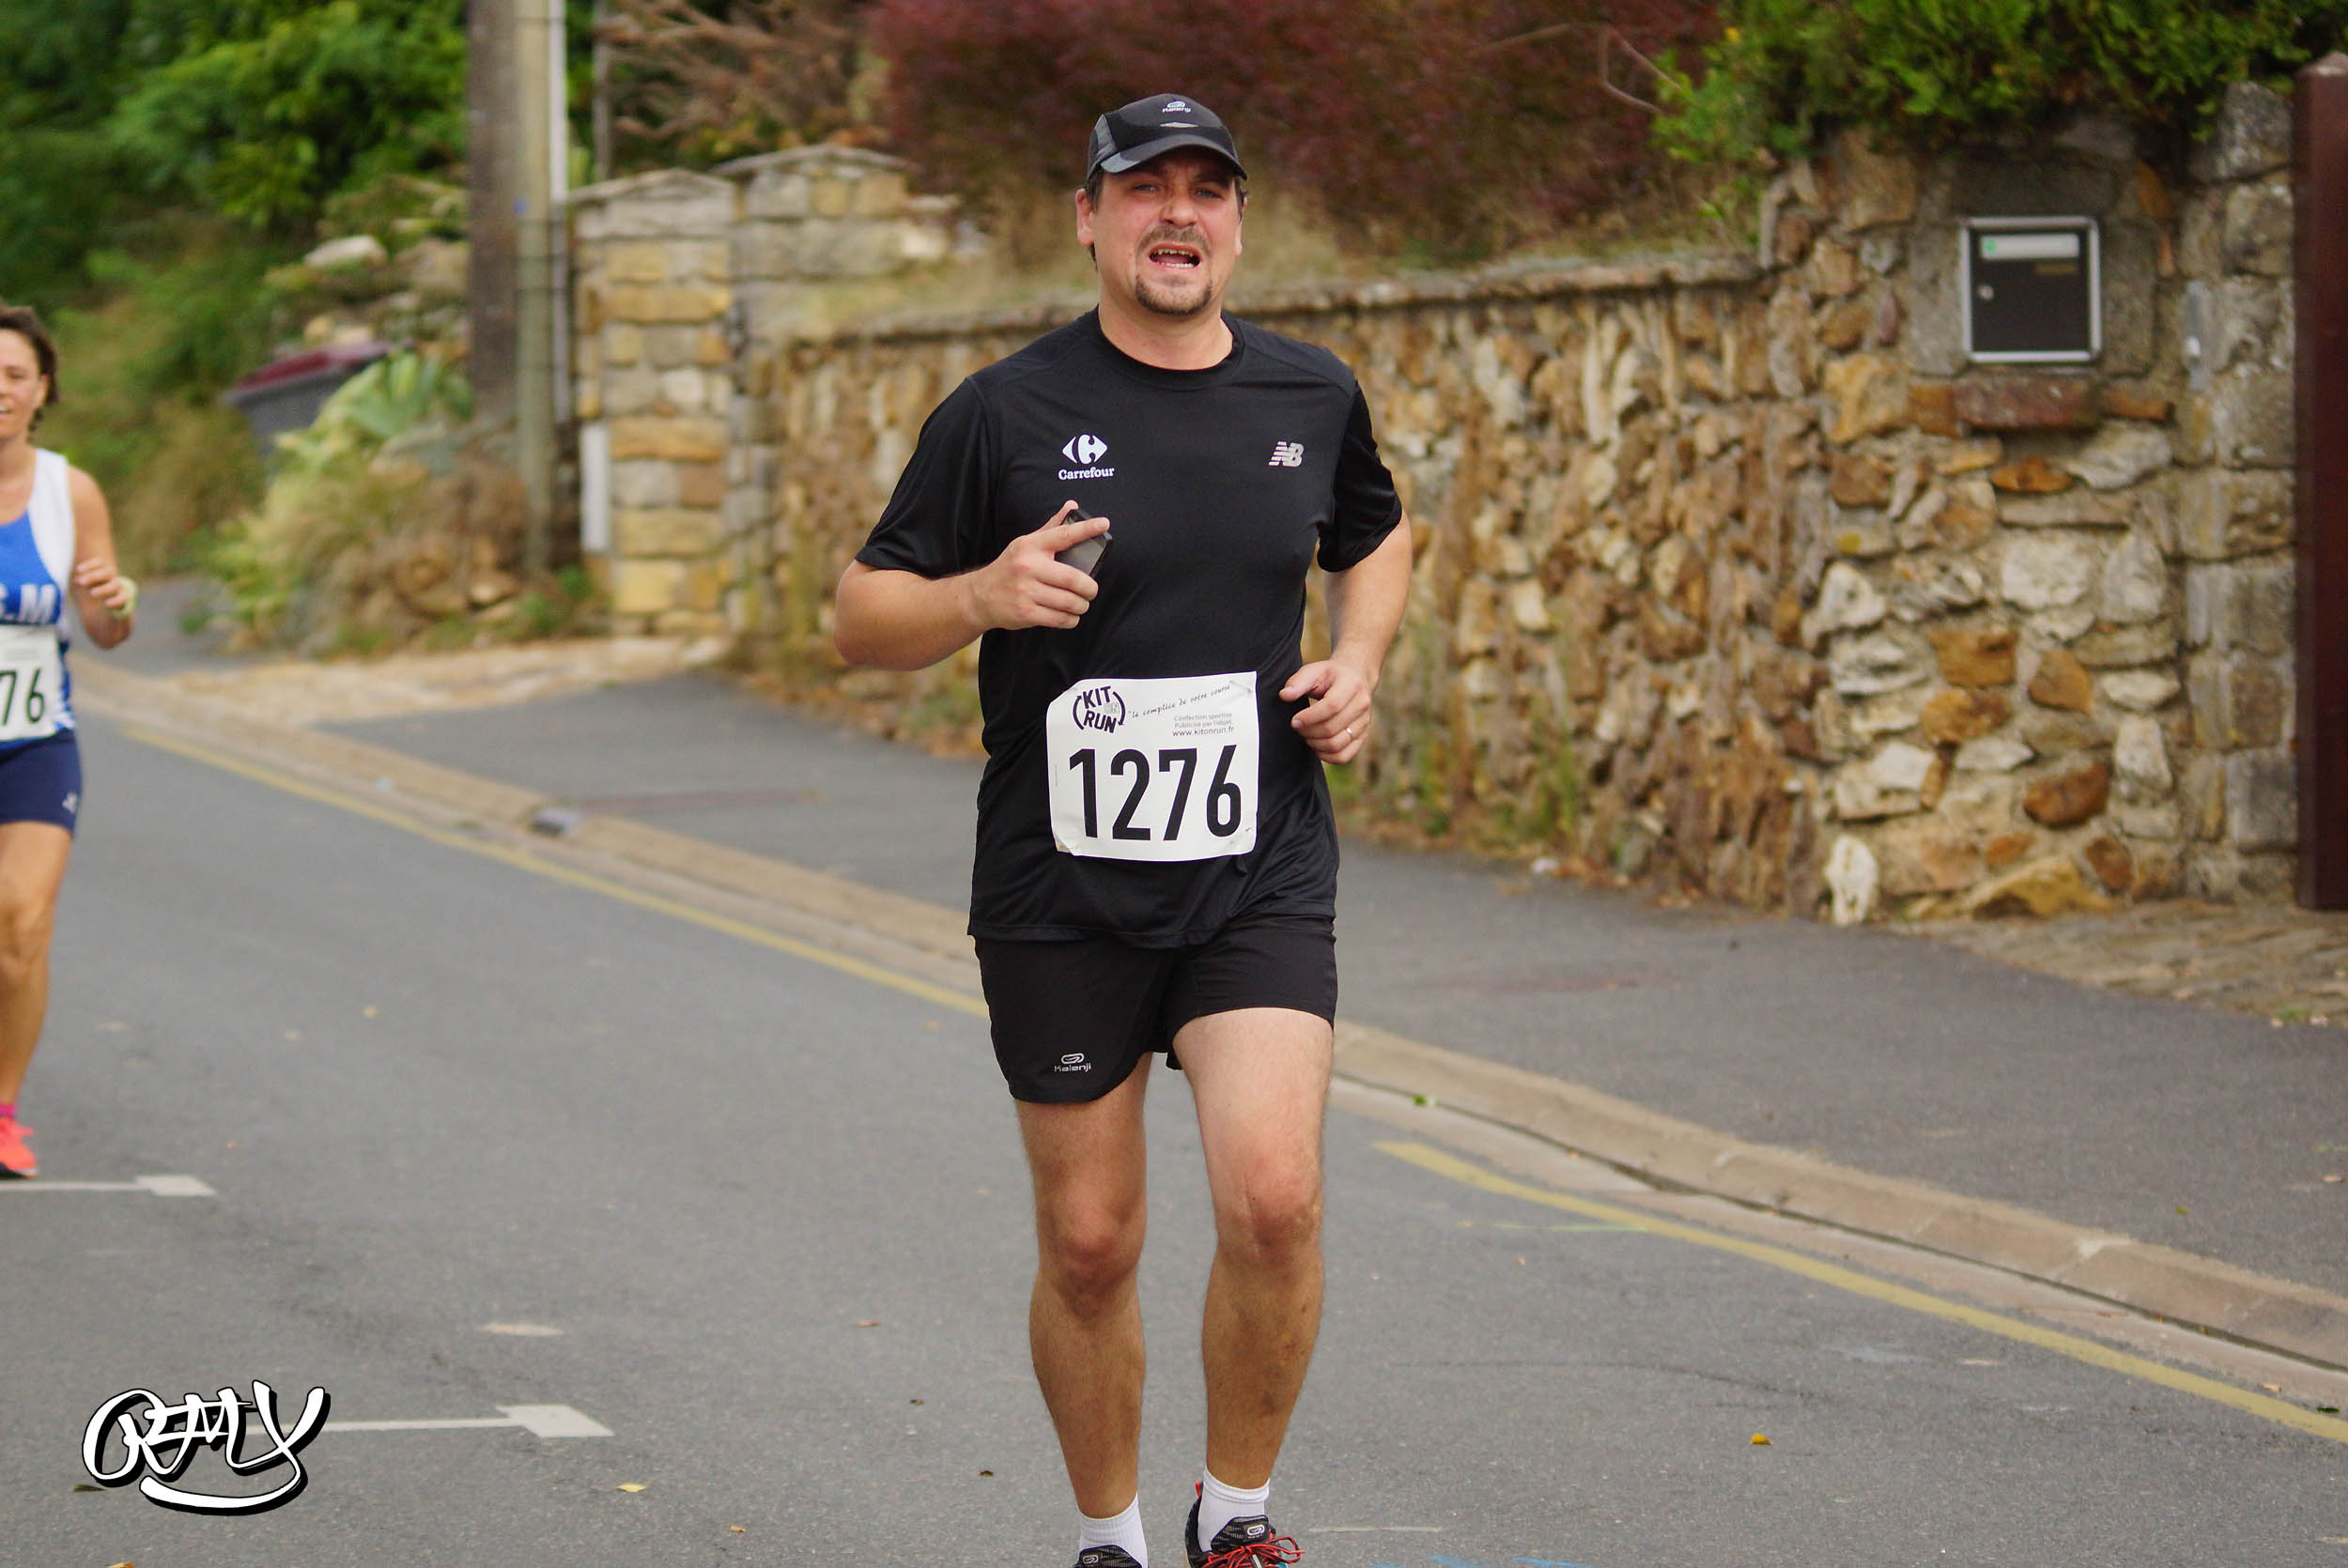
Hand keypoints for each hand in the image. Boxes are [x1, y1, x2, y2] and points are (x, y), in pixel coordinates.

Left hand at [73, 557, 134, 617]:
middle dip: (93, 576)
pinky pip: (122, 598)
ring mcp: (118, 587)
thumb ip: (80, 579)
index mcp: (102, 569)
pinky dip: (115, 600)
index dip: (89, 565)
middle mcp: (111, 577)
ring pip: (115, 585)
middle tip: (80, 582)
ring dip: (103, 589)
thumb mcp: (84, 581)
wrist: (107, 601)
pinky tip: (106, 603)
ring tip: (91, 593)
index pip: (99, 562)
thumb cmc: (92, 587)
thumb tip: (75, 580)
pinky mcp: (122, 598)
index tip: (77, 570)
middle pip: (108, 572)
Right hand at [965, 502, 1108, 631]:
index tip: (1103, 524)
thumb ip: (1051, 528)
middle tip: (1091, 590)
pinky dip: (1071, 620)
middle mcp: (1028, 567)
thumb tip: (1071, 506)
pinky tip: (1070, 616)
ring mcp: (1026, 591)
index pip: (1063, 534)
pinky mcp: (1025, 612)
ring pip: (1069, 602)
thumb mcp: (1026, 544)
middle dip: (1089, 588)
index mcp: (1030, 546)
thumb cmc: (1010, 567)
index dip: (1086, 529)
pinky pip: (1059, 619)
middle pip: (1073, 578)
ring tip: (1081, 604)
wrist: (980, 595)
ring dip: (1081, 606)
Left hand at [1281, 656, 1375, 764]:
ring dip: (1315, 744)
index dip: (1310, 717)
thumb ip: (1298, 682)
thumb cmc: (1329, 676)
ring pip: (1337, 744)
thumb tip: (1284, 695)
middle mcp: (1362, 705)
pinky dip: (1326, 756)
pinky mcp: (1362, 737)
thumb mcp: (1313, 671)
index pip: (1332, 706)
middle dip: (1308, 731)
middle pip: (1332, 728)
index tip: (1294, 720)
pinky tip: (1316, 745)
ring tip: (1305, 734)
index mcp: (1351, 685)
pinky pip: (1343, 756)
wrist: (1355, 678)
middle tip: (1297, 727)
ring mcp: (1364, 723)